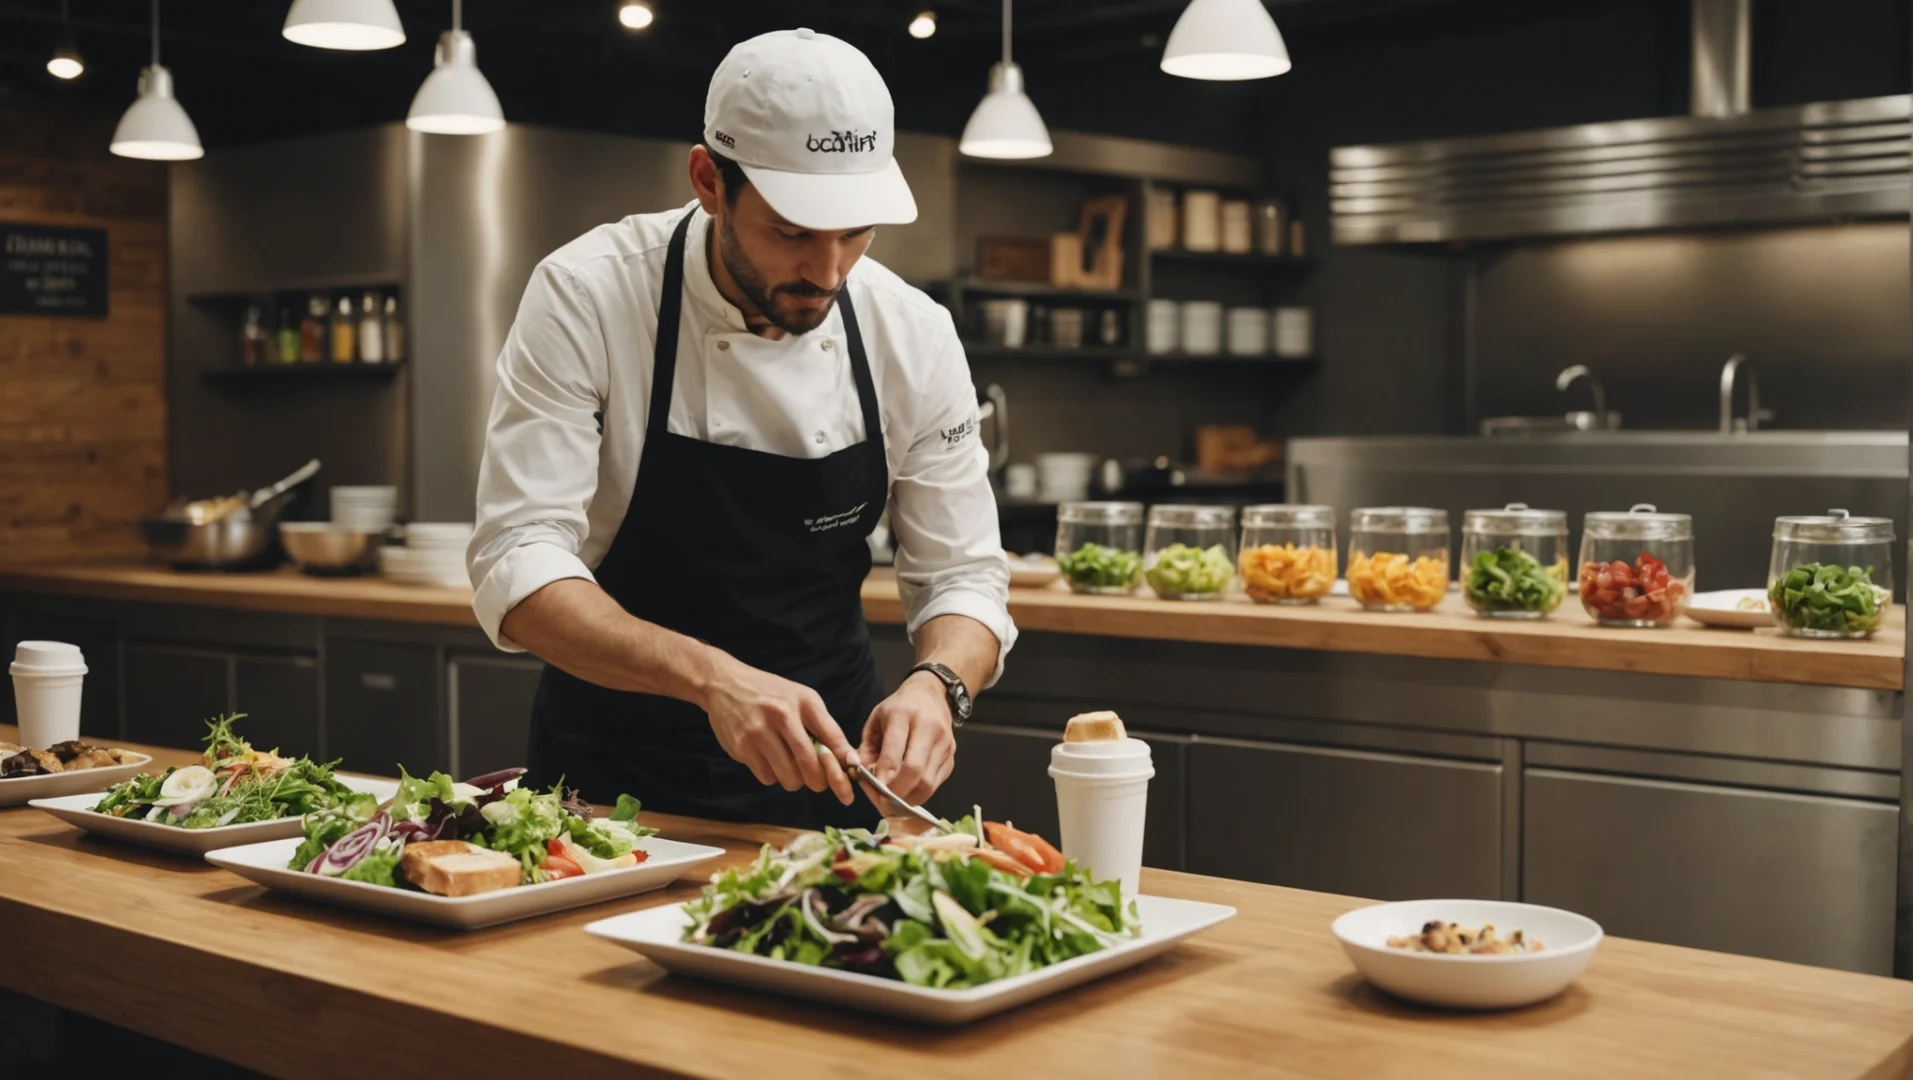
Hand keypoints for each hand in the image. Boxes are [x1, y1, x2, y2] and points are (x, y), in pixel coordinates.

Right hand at [701, 656, 854, 804]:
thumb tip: (847, 760)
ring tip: (789, 764)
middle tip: (816, 779)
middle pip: (809, 766)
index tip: (848, 781)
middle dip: (817, 781)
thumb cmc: (771, 693)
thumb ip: (825, 727)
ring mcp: (758, 733)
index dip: (842, 765)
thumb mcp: (802, 698)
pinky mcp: (740, 748)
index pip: (832, 739)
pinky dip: (772, 775)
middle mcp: (781, 716)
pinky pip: (766, 777)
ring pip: (788, 777)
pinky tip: (768, 759)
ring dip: (794, 780)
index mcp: (803, 702)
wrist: (724, 684)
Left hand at [857, 671, 956, 805]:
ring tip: (894, 800)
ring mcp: (944, 743)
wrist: (932, 694)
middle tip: (883, 801)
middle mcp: (929, 728)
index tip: (874, 790)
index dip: (883, 775)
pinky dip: (920, 793)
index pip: (894, 752)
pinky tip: (908, 791)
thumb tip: (861, 776)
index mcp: (903, 715)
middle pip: (914, 770)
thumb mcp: (875, 721)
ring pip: (927, 782)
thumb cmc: (898, 708)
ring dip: (908, 797)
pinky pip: (936, 784)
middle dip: (896, 791)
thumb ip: (866, 749)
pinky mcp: (951, 756)